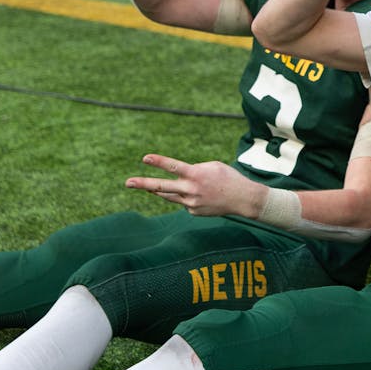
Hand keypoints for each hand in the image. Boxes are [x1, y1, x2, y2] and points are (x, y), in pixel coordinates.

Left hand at [126, 153, 263, 216]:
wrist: (243, 199)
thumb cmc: (228, 178)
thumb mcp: (213, 166)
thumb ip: (193, 170)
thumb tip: (178, 177)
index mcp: (196, 175)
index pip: (173, 167)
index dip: (158, 162)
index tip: (144, 158)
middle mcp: (191, 190)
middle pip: (162, 186)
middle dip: (143, 184)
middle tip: (127, 182)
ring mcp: (191, 203)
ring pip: (168, 196)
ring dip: (157, 190)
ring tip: (145, 186)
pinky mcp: (193, 211)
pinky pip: (184, 202)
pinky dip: (188, 197)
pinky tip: (201, 196)